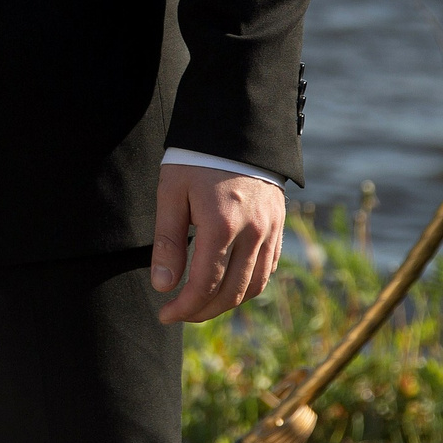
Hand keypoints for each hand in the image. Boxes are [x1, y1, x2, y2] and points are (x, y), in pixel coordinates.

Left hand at [150, 164, 286, 323]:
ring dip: (226, 304)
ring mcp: (271, 231)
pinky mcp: (279, 227)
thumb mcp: (171, 193)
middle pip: (231, 293)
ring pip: (254, 287)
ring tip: (200, 305)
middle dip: (202, 311)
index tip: (165, 315)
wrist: (236, 128)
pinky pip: (268, 270)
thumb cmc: (196, 158)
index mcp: (222, 226)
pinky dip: (249, 287)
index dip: (184, 308)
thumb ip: (168, 241)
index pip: (204, 285)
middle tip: (178, 314)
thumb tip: (164, 286)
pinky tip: (228, 286)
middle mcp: (253, 233)